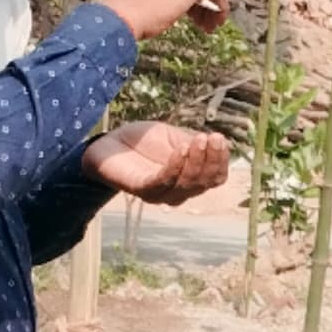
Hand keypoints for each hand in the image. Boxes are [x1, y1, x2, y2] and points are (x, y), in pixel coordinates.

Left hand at [87, 118, 232, 204]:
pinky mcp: (141, 189)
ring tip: (197, 141)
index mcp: (190, 179)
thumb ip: (194, 143)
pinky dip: (174, 166)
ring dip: (195, 162)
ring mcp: (160, 194)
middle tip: (211, 138)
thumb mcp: (175, 137)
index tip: (219, 139)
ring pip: (185, 185)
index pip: (214, 178)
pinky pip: (162, 181)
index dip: (220, 161)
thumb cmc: (144, 141)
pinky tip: (180, 150)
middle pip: (203, 183)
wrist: (110, 142)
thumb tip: (219, 142)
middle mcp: (178, 192)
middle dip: (210, 160)